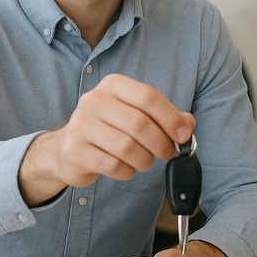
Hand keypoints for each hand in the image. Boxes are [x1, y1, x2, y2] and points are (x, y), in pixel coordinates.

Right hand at [19, 74, 194, 205]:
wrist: (68, 147)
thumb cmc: (109, 129)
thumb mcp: (135, 114)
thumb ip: (164, 117)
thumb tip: (188, 124)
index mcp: (112, 85)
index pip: (148, 96)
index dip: (171, 117)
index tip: (183, 135)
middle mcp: (94, 100)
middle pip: (140, 123)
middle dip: (161, 143)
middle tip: (167, 153)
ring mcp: (81, 125)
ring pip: (127, 147)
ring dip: (145, 159)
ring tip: (145, 161)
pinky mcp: (74, 151)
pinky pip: (113, 165)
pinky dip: (128, 171)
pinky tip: (126, 168)